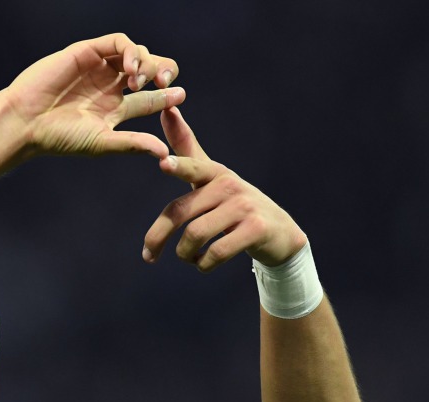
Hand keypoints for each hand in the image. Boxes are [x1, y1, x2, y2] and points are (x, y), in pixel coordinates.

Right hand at [5, 33, 185, 158]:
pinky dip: (130, 50)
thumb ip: (133, 144)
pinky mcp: (87, 51)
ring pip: (137, 53)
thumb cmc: (60, 138)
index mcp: (115, 109)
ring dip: (146, 62)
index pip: (150, 99)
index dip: (168, 97)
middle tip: (164, 83)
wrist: (27, 121)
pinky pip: (117, 41)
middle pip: (149, 70)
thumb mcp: (102, 143)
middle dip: (163, 72)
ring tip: (138, 81)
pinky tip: (130, 67)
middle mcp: (110, 86)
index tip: (180, 96)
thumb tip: (165, 152)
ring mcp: (99, 67)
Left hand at [142, 108, 307, 270]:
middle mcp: (229, 185)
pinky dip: (204, 264)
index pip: (192, 167)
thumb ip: (187, 150)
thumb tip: (166, 110)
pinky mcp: (255, 229)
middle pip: (180, 212)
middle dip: (158, 237)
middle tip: (148, 256)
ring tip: (188, 258)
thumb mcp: (213, 178)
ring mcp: (244, 207)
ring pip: (195, 235)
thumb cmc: (236, 205)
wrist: (279, 233)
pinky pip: (216, 252)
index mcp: (215, 173)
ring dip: (185, 254)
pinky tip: (204, 265)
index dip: (178, 166)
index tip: (163, 164)